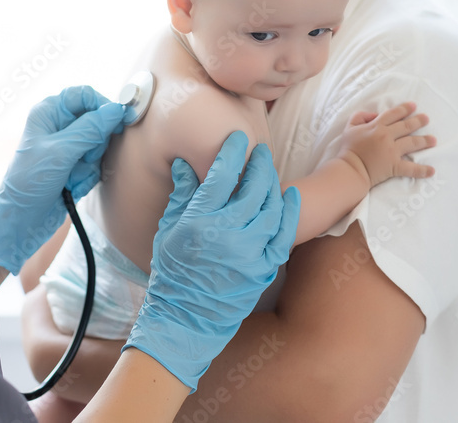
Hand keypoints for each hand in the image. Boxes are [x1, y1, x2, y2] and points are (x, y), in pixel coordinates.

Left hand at [0, 86, 125, 274]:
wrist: (21, 220)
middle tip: (84, 158)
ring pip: (99, 145)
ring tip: (71, 178)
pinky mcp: (74, 165)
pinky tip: (72, 187)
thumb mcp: (60, 152)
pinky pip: (95, 164)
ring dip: (90, 165)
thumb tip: (116, 110)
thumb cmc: (30, 181)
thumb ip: (90, 129)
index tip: (121, 120)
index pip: (85, 95)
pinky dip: (87, 177)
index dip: (104, 106)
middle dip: (95, 144)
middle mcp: (59, 125)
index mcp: (49, 112)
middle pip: (97, 121)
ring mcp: (67, 146)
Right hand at [124, 132, 300, 391]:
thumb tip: (187, 162)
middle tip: (259, 151)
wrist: (185, 319)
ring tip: (269, 172)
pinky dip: (289, 213)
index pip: (223, 175)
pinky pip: (284, 234)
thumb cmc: (171, 273)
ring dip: (273, 184)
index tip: (237, 138)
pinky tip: (290, 197)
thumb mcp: (168, 229)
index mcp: (201, 221)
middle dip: (258, 163)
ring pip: (272, 207)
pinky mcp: (264, 268)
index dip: (232, 152)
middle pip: (253, 186)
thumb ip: (183, 194)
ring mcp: (250, 252)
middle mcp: (229, 233)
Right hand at [338, 101, 436, 186]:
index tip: (414, 106)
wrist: (350, 168)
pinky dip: (422, 170)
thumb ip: (360, 116)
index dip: (404, 109)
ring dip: (425, 141)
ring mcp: (392, 151)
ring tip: (433, 140)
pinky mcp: (394, 166)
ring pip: (412, 143)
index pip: (393, 114)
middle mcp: (387, 136)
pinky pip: (411, 169)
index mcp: (376, 126)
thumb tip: (375, 114)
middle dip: (418, 121)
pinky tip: (432, 171)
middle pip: (406, 126)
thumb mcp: (350, 127)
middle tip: (427, 118)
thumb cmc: (348, 148)